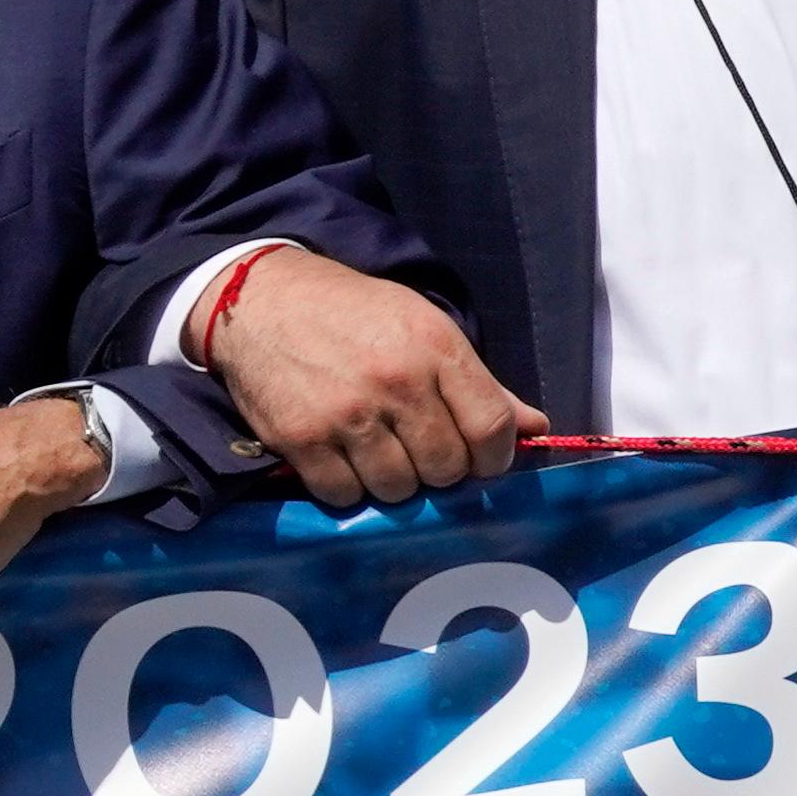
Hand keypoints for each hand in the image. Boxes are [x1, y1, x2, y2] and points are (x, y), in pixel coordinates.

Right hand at [199, 249, 538, 505]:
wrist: (262, 300)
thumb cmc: (352, 313)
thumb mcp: (424, 328)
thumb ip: (478, 383)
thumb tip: (534, 428)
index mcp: (435, 349)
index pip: (490, 428)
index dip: (493, 458)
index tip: (479, 461)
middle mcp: (395, 382)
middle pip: (445, 468)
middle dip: (439, 471)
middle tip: (419, 454)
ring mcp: (346, 413)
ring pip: (396, 488)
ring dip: (392, 482)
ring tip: (378, 455)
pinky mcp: (300, 438)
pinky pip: (342, 494)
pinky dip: (347, 488)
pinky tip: (342, 461)